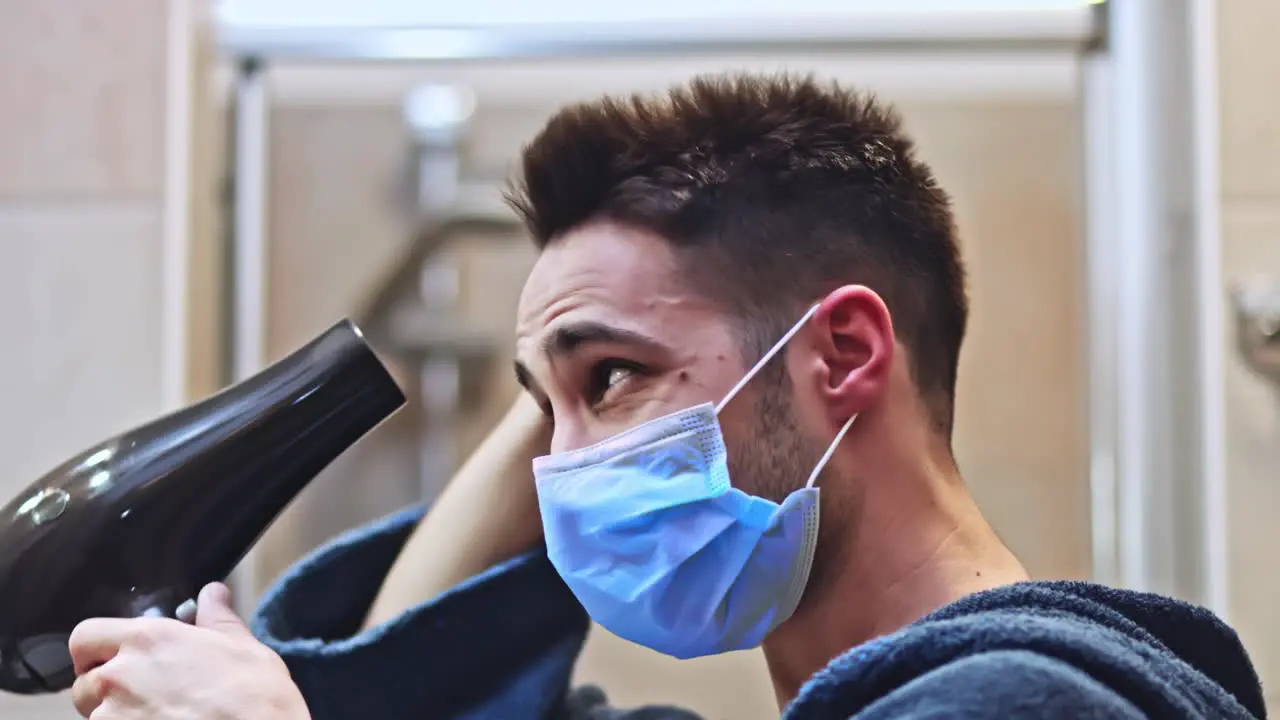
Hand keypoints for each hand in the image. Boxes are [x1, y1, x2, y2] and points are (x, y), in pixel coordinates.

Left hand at [68, 583, 309, 719]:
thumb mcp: (244, 648)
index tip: (115, 659)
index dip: (95, 649)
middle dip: (105, 692)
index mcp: (147, 640)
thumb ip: (217, 619)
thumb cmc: (255, 696)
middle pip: (84, 685)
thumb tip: (213, 593)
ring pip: (96, 719)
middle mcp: (120, 677)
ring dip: (118, 719)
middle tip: (142, 698)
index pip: (87, 636)